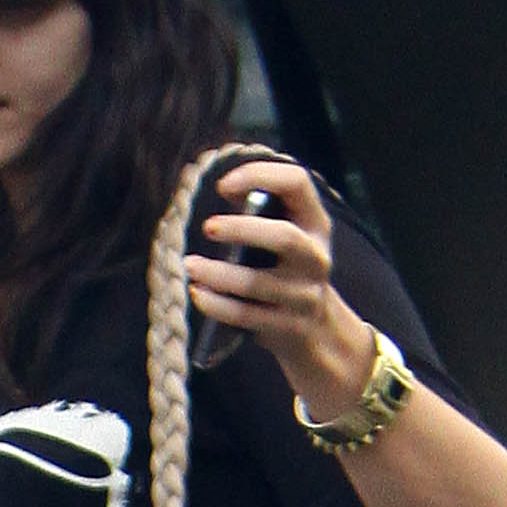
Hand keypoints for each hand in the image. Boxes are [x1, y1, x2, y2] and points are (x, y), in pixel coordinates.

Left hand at [180, 159, 377, 425]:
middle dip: (242, 229)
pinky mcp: (287, 327)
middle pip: (284, 237)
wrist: (317, 331)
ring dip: (218, 274)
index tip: (223, 186)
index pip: (297, 183)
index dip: (260, 176)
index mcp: (316, 223)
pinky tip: (197, 294)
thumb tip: (226, 190)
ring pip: (257, 284)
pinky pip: (247, 316)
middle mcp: (316, 258)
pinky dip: (218, 305)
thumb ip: (263, 212)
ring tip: (189, 265)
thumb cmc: (287, 270)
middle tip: (207, 227)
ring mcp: (304, 296)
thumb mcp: (288, 236)